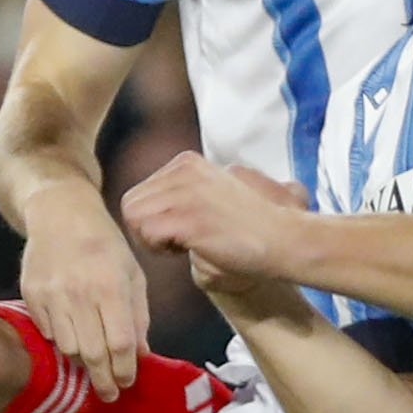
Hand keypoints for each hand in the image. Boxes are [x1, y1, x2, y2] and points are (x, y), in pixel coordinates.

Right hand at [23, 181, 152, 395]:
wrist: (61, 214)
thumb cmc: (106, 245)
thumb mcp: (133, 274)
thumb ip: (138, 315)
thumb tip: (141, 354)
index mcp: (111, 286)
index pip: (120, 344)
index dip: (126, 370)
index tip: (128, 382)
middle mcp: (79, 293)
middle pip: (93, 354)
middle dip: (104, 380)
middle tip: (110, 395)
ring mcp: (51, 295)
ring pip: (67, 348)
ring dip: (82, 364)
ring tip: (93, 366)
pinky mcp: (31, 295)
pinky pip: (47, 333)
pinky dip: (61, 341)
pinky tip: (72, 337)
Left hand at [121, 150, 314, 294]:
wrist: (283, 240)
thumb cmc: (245, 229)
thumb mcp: (207, 196)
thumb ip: (177, 194)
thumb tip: (136, 210)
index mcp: (186, 162)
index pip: (139, 194)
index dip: (154, 220)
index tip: (184, 229)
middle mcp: (183, 170)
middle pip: (130, 206)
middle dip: (148, 231)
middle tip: (181, 241)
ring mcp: (186, 191)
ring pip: (134, 219)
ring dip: (154, 242)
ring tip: (186, 244)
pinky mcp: (189, 216)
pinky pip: (147, 234)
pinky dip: (163, 250)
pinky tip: (191, 248)